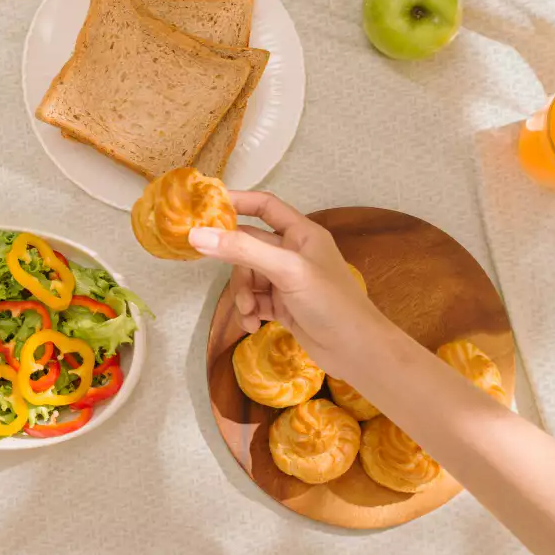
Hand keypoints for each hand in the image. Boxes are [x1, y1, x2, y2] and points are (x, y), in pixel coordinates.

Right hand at [189, 190, 386, 372]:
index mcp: (301, 233)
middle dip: (236, 265)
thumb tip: (197, 234)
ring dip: (243, 294)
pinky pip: (255, 300)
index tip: (205, 208)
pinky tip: (252, 324)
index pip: (264, 206)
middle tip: (224, 277)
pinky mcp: (284, 305)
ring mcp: (288, 280)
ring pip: (249, 276)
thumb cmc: (329, 302)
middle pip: (249, 246)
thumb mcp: (286, 270)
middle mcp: (293, 253)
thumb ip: (242, 251)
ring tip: (249, 311)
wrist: (357, 351)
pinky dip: (249, 310)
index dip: (237, 202)